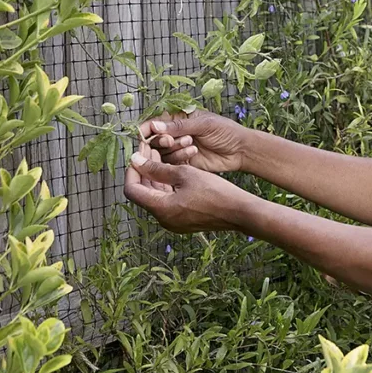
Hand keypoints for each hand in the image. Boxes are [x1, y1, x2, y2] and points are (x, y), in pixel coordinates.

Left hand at [123, 150, 247, 233]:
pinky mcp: (183, 220)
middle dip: (144, 170)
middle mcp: (163, 219)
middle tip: (150, 150)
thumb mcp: (185, 174)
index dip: (132, 170)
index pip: (132, 189)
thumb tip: (135, 161)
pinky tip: (174, 170)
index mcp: (161, 209)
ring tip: (162, 155)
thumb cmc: (215, 192)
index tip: (138, 154)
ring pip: (156, 195)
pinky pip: (168, 201)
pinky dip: (167, 185)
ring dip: (156, 176)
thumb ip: (157, 168)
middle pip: (143, 192)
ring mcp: (173, 222)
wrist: (239, 212)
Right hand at [139, 109, 248, 173]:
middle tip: (172, 141)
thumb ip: (179, 126)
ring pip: (162, 153)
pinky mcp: (184, 163)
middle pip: (154, 140)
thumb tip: (155, 126)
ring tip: (191, 145)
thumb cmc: (226, 131)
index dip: (148, 129)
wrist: (240, 150)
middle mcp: (175, 134)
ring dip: (173, 149)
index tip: (145, 135)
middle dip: (161, 141)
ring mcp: (179, 149)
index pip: (154, 123)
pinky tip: (193, 153)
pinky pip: (171, 163)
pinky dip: (178, 158)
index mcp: (178, 118)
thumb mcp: (203, 124)